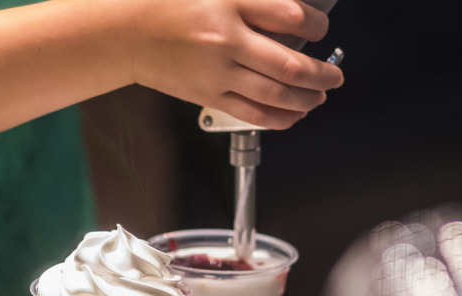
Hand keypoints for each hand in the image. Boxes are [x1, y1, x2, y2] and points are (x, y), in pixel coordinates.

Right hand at [127, 0, 343, 128]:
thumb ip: (253, 2)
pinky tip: (293, 115)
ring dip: (307, 98)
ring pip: (276, 93)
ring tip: (319, 96)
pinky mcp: (209, 95)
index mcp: (228, 2)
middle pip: (290, 64)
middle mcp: (225, 39)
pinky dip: (279, 118)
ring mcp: (217, 72)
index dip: (316, 26)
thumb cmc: (167, 7)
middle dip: (322, 74)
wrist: (127, 35)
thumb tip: (292, 17)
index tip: (321, 30)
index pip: (290, 16)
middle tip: (334, 75)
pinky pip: (253, 113)